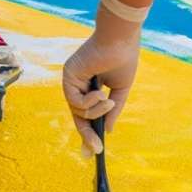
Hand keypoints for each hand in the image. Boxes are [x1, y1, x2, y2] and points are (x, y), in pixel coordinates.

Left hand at [61, 12, 140, 155]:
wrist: (120, 40)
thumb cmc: (123, 59)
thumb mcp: (120, 91)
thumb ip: (112, 111)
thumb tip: (108, 130)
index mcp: (91, 87)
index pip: (87, 113)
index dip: (91, 131)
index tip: (96, 149)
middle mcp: (79, 84)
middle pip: (79, 116)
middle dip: (87, 134)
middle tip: (96, 150)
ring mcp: (72, 80)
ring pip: (78, 111)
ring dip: (95, 111)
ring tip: (108, 100)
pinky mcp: (68, 76)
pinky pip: (75, 101)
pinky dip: (89, 102)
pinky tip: (100, 93)